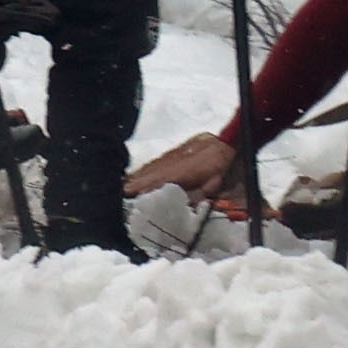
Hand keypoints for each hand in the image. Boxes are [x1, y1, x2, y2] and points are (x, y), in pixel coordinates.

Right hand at [125, 130, 242, 199]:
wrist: (227, 141)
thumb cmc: (222, 165)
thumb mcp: (215, 184)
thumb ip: (199, 195)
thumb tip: (186, 206)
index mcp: (185, 170)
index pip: (160, 179)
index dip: (144, 185)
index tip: (129, 191)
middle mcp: (175, 161)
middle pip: (152, 171)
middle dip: (135, 181)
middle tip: (120, 190)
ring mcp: (174, 154)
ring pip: (153, 165)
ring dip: (138, 175)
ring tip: (124, 183)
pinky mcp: (175, 151)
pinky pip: (157, 160)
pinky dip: (146, 167)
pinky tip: (139, 172)